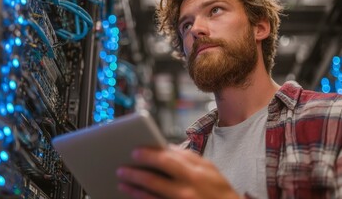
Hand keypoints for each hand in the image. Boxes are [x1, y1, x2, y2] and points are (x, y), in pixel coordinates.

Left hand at [116, 144, 239, 198]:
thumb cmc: (220, 190)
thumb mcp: (209, 169)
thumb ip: (188, 157)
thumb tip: (166, 148)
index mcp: (195, 173)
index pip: (166, 159)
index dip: (148, 155)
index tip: (135, 151)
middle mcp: (187, 189)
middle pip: (153, 179)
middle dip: (134, 173)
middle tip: (121, 168)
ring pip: (150, 197)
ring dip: (133, 189)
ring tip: (123, 182)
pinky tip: (134, 196)